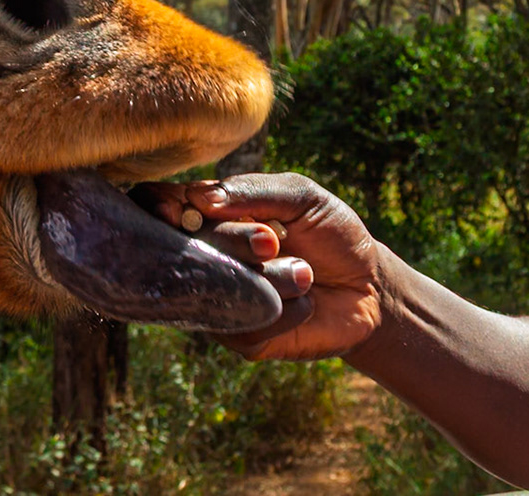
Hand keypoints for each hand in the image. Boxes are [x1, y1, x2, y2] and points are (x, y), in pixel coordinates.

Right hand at [136, 172, 384, 361]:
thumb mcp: (301, 196)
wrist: (370, 287)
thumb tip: (197, 198)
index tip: (180, 211)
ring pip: (212, 291)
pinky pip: (240, 326)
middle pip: (181, 250)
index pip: (158, 207)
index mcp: (210, 216)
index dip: (158, 209)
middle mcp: (205, 258)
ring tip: (303, 273)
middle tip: (271, 241)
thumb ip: (252, 191)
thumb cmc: (331, 232)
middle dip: (230, 243)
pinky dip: (281, 309)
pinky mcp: (240, 338)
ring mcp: (218, 299)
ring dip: (263, 278)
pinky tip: (305, 303)